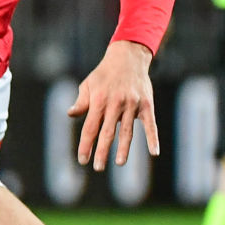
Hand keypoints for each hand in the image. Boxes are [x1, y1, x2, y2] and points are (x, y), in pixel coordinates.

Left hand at [69, 39, 157, 170]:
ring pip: (127, 131)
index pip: (90, 128)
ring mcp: (132, 105)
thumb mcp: (88, 85)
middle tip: (98, 167)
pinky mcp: (147, 105)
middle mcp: (115, 104)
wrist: (128, 57)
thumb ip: (81, 102)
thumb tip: (70, 114)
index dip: (86, 145)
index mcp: (99, 101)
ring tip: (119, 163)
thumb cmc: (104, 73)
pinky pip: (150, 124)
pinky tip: (154, 152)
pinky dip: (153, 138)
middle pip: (107, 133)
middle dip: (102, 151)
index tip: (83, 159)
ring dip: (124, 148)